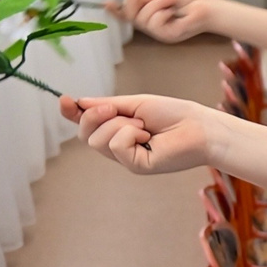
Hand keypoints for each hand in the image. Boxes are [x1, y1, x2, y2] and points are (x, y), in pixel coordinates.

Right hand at [63, 94, 217, 176]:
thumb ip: (106, 106)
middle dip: (93, 116)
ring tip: (143, 125)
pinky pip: (116, 146)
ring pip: (96, 141)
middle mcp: (119, 146)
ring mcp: (126, 158)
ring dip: (118, 125)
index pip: (86, 125)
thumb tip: (78, 103)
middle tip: (115, 109)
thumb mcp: (135, 104)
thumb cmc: (174, 114)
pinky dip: (128, 134)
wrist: (201, 126)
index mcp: (117, 130)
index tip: (65, 100)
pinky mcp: (136, 166)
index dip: (72, 114)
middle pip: (84, 134)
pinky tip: (147, 136)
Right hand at [119, 0, 218, 43]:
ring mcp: (161, 33)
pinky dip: (162, 11)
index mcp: (152, 16)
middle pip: (131, 16)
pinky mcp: (169, 36)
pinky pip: (154, 22)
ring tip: (170, 2)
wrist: (209, 7)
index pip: (130, 16)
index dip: (116, 11)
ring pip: (142, 18)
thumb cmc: (190, 0)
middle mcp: (154, 26)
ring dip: (155, 4)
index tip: (106, 2)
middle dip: (133, 1)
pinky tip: (174, 11)